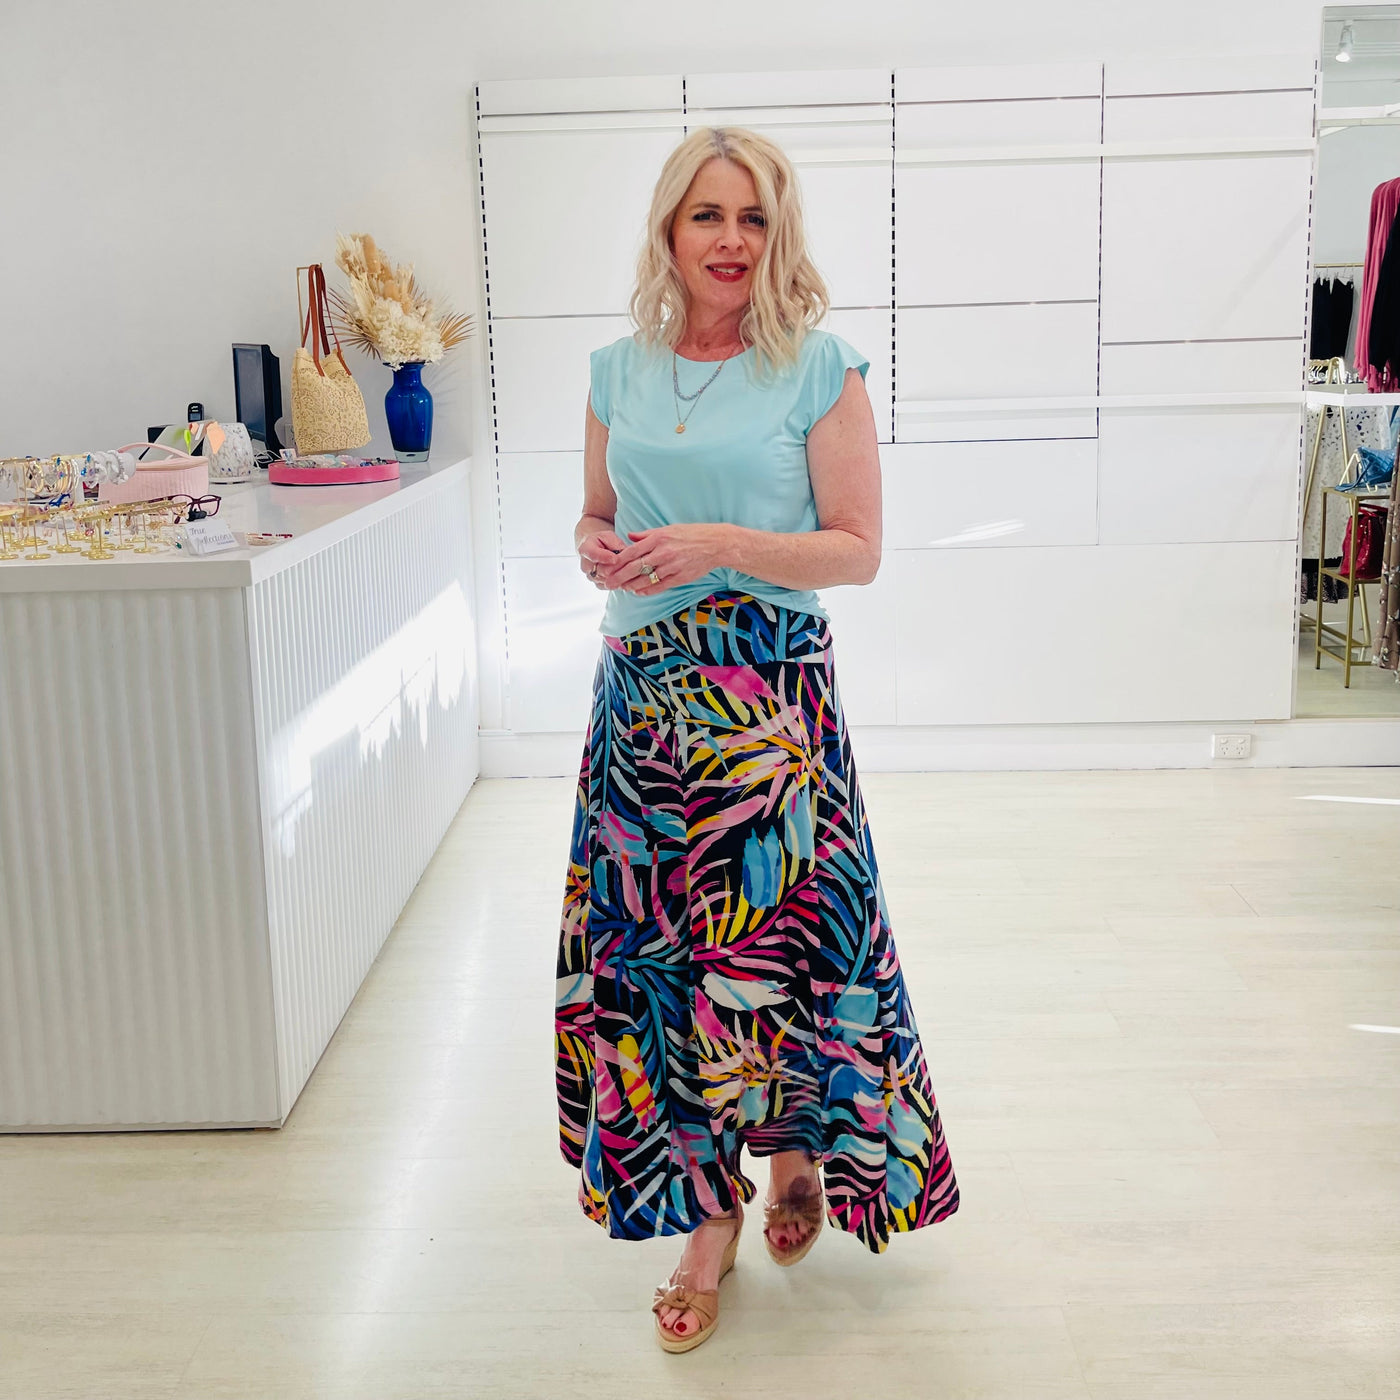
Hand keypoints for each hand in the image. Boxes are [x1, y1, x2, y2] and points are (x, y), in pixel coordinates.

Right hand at [578, 530, 626, 589]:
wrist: (595, 549)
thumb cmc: (602, 541)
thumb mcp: (608, 536)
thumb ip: (615, 543)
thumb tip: (624, 553)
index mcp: (585, 550)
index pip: (593, 555)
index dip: (605, 557)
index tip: (615, 558)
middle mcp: (585, 566)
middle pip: (602, 571)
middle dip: (617, 567)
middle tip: (629, 563)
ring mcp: (591, 577)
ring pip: (608, 580)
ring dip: (619, 575)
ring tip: (628, 567)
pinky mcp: (598, 585)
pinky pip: (610, 586)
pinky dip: (619, 581)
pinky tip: (625, 574)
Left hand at [599, 524, 730, 595]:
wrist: (716, 544)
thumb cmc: (692, 534)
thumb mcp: (668, 529)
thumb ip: (647, 534)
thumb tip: (630, 537)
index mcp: (658, 538)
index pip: (631, 552)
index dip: (617, 562)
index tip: (608, 567)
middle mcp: (663, 553)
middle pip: (635, 568)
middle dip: (619, 577)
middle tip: (608, 583)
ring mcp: (671, 566)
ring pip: (646, 579)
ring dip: (631, 585)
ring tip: (622, 588)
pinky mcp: (680, 577)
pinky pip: (659, 586)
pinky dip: (648, 590)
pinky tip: (639, 592)